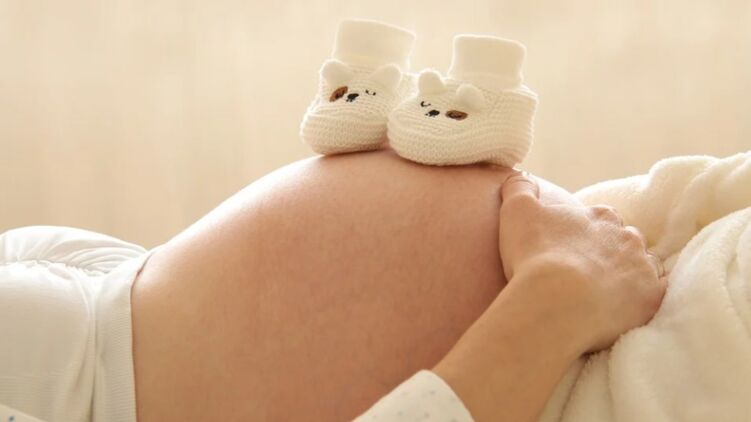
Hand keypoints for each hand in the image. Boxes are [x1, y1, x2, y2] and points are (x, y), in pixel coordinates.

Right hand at [499, 171, 667, 352]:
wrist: (556, 303)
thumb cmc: (535, 256)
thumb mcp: (517, 211)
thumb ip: (520, 188)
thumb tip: (520, 175)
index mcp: (600, 216)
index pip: (600, 219)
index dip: (585, 233)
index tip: (570, 248)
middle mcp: (627, 236)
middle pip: (623, 242)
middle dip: (610, 253)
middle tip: (585, 273)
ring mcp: (643, 267)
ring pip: (642, 266)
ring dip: (628, 275)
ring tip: (604, 294)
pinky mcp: (652, 298)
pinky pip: (656, 294)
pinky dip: (644, 297)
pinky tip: (627, 307)